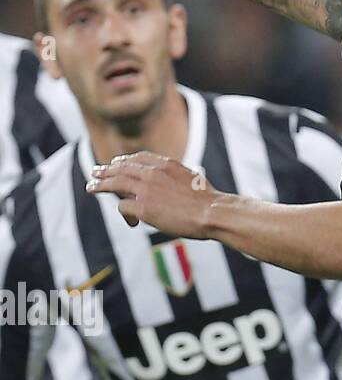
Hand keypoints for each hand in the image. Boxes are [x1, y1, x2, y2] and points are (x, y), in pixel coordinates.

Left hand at [86, 151, 225, 237]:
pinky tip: (131, 222)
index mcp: (166, 164)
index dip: (124, 160)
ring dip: (100, 185)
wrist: (211, 212)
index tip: (115, 163)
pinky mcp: (142, 208)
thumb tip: (175, 182)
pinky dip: (125, 214)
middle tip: (94, 172)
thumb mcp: (192, 179)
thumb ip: (177, 176)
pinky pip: (123, 207)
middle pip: (121, 168)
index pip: (139, 158)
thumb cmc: (208, 200)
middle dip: (105, 170)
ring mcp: (145, 189)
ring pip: (114, 183)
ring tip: (91, 187)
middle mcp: (153, 173)